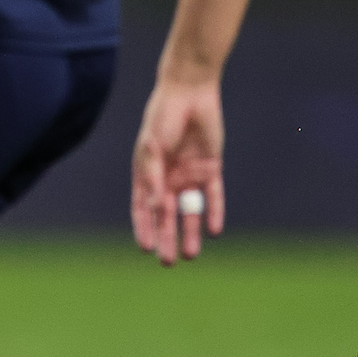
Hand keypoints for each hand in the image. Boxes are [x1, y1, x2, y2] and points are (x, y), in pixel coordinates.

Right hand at [130, 78, 225, 265]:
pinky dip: (213, 212)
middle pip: (167, 215)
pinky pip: (213, 195)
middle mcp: (167, 178)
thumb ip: (153, 178)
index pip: (143, 208)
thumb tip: (155, 208)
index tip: (145, 248)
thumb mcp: (152, 149)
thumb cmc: (162, 118)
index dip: (144, 228)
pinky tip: (213, 230)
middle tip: (167, 262)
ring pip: (190, 211)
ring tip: (191, 255)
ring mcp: (189, 174)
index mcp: (147, 174)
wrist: (189, 94)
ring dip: (190, 232)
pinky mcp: (210, 168)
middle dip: (167, 238)